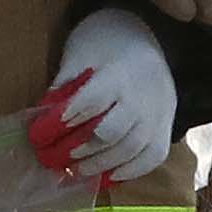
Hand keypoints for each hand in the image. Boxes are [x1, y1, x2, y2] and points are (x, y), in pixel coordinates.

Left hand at [29, 7, 179, 183]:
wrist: (147, 35)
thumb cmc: (105, 42)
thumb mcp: (80, 50)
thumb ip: (65, 83)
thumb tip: (46, 116)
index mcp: (120, 72)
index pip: (95, 100)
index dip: (70, 117)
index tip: (46, 129)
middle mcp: (143, 96)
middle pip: (115, 131)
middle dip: (85, 147)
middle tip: (62, 155)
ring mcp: (159, 114)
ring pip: (134, 148)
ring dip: (103, 163)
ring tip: (79, 170)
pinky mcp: (166, 125)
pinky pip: (154, 156)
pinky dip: (132, 171)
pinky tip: (110, 176)